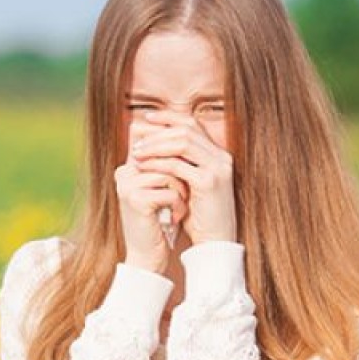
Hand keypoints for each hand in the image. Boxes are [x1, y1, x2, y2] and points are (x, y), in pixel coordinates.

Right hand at [115, 123, 189, 273]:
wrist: (147, 256)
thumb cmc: (160, 221)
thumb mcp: (163, 189)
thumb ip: (167, 164)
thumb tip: (186, 134)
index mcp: (128, 166)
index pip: (153, 141)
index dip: (172, 146)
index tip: (185, 169)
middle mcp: (123, 172)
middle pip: (163, 154)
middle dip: (181, 171)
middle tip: (187, 191)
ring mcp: (127, 185)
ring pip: (168, 171)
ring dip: (181, 190)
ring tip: (180, 206)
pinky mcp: (135, 199)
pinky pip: (168, 190)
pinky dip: (178, 204)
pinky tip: (175, 217)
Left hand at [130, 109, 236, 245]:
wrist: (216, 242)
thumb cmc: (200, 217)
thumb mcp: (189, 186)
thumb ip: (180, 166)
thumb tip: (154, 148)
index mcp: (218, 155)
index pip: (192, 125)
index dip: (169, 117)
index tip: (147, 118)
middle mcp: (221, 157)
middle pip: (186, 130)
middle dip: (158, 131)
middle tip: (137, 136)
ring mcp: (217, 169)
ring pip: (182, 143)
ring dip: (156, 145)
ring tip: (137, 152)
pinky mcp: (208, 183)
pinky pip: (178, 165)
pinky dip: (158, 163)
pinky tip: (144, 166)